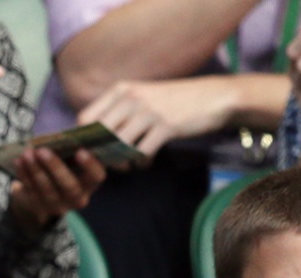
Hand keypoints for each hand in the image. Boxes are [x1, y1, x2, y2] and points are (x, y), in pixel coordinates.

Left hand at [8, 147, 105, 235]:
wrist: (42, 192)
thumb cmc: (61, 165)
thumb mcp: (67, 158)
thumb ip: (68, 149)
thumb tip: (56, 138)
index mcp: (90, 182)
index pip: (97, 176)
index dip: (90, 165)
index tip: (80, 151)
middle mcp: (77, 198)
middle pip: (70, 186)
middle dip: (55, 167)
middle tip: (42, 150)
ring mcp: (58, 206)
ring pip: (47, 190)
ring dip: (35, 169)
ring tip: (27, 153)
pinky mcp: (38, 207)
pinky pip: (31, 191)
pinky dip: (24, 174)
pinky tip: (18, 161)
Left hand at [76, 77, 235, 160]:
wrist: (215, 97)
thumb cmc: (176, 101)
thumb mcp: (143, 97)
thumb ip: (119, 110)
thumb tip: (94, 137)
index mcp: (121, 90)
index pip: (85, 118)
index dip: (85, 139)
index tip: (95, 151)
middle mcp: (131, 98)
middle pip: (98, 136)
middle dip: (102, 155)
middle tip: (113, 163)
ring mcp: (148, 111)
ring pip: (118, 146)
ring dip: (121, 162)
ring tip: (130, 164)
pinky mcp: (165, 126)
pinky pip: (141, 153)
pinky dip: (141, 163)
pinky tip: (146, 162)